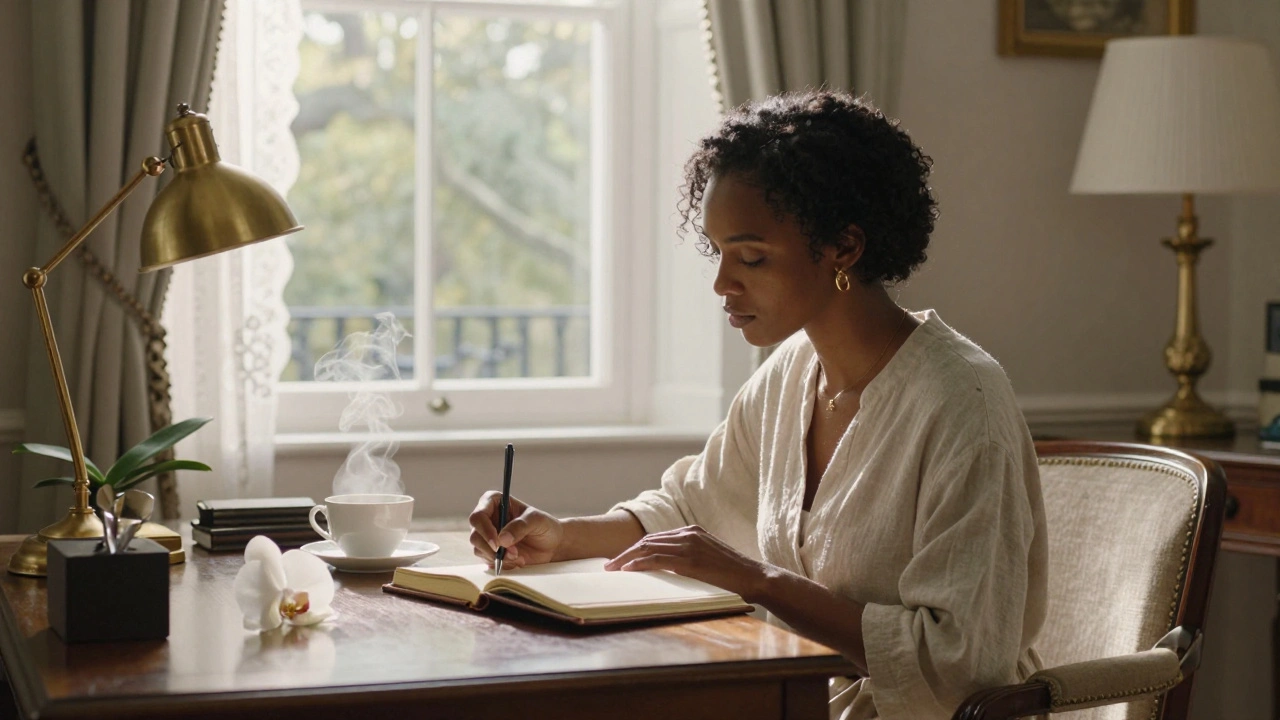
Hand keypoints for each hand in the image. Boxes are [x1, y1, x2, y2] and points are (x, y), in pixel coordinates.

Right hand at [468, 491, 563, 568]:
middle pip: (475, 535)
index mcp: (494, 502)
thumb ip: (520, 526)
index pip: (478, 515)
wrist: (552, 544)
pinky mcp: (490, 551)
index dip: (485, 530)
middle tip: (514, 553)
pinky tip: (518, 561)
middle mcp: (487, 518)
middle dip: (493, 548)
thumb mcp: (536, 520)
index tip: (498, 543)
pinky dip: (502, 563)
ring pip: (479, 549)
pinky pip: (488, 560)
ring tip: (519, 557)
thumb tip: (502, 539)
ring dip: (499, 557)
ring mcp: (487, 536)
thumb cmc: (544, 525)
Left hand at [604, 525, 768, 601]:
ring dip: (626, 559)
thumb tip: (668, 568)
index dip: (635, 549)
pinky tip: (628, 570)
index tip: (621, 559)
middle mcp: (688, 534)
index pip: (655, 538)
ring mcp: (689, 545)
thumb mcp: (708, 559)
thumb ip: (689, 558)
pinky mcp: (690, 560)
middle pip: (648, 541)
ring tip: (612, 569)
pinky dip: (639, 564)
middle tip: (609, 565)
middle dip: (626, 553)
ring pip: (648, 549)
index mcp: (692, 531)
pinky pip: (657, 560)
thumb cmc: (733, 574)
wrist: (753, 576)